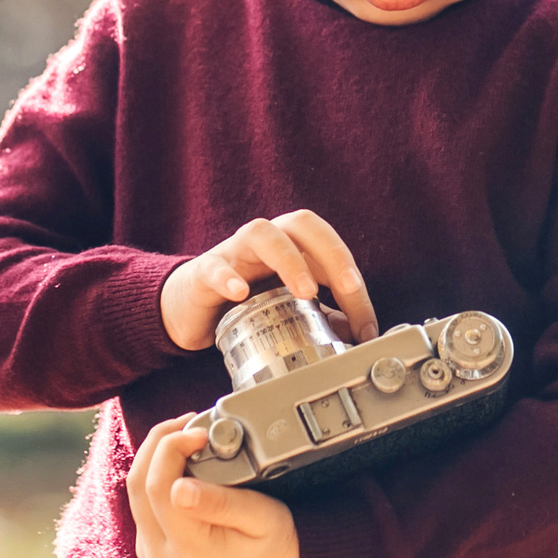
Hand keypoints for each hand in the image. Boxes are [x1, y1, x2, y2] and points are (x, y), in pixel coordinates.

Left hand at [126, 416, 298, 557]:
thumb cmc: (274, 547)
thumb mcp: (262, 518)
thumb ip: (221, 502)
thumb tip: (178, 488)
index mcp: (188, 551)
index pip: (158, 487)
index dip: (172, 448)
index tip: (200, 432)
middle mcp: (160, 557)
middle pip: (138, 485)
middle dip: (160, 443)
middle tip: (190, 423)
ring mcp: (151, 554)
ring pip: (135, 491)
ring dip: (156, 455)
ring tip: (187, 436)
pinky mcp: (151, 546)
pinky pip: (143, 501)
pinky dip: (157, 473)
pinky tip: (181, 460)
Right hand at [158, 209, 379, 351]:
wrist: (190, 306)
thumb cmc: (244, 299)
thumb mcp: (288, 307)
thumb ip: (322, 315)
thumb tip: (357, 333)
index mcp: (293, 245)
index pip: (331, 250)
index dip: (354, 283)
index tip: (366, 324)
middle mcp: (267, 240)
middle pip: (303, 224)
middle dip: (332, 254)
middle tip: (348, 288)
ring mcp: (234, 251)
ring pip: (262, 233)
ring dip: (290, 260)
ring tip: (306, 292)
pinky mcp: (204, 272)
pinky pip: (215, 267)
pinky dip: (228, 277)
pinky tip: (239, 294)